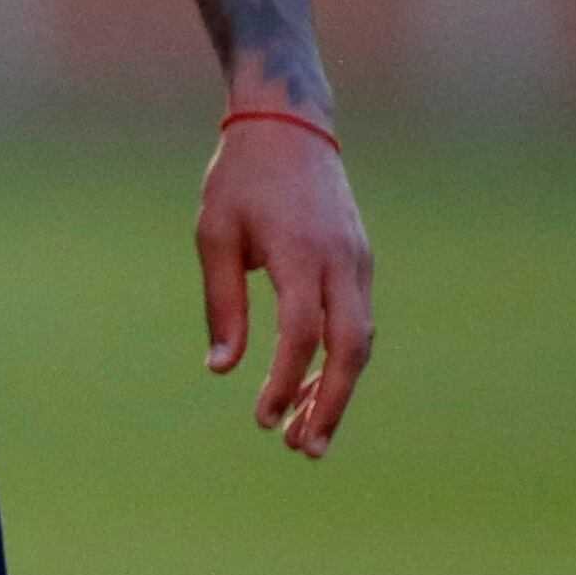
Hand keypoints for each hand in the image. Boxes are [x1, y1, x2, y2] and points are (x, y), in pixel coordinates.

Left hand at [197, 115, 374, 457]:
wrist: (288, 125)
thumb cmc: (240, 178)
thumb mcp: (214, 234)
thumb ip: (223, 303)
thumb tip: (222, 368)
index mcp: (301, 254)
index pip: (301, 333)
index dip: (285, 380)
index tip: (264, 419)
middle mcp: (342, 263)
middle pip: (350, 349)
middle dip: (330, 404)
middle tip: (304, 450)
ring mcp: (359, 263)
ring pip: (361, 341)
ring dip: (337, 389)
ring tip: (307, 433)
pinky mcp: (361, 262)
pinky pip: (358, 322)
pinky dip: (340, 359)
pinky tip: (315, 386)